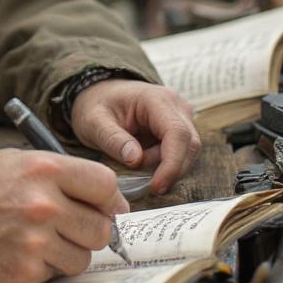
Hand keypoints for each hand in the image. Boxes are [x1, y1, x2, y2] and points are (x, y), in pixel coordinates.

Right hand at [0, 148, 127, 282]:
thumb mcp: (11, 163)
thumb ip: (56, 174)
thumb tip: (102, 196)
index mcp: (42, 170)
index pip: (105, 185)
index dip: (108, 199)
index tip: (105, 207)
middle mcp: (43, 204)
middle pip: (101, 227)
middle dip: (88, 230)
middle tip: (66, 228)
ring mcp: (36, 242)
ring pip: (84, 257)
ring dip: (67, 253)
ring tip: (35, 242)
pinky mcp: (26, 273)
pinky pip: (58, 275)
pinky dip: (44, 269)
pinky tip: (19, 255)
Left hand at [69, 79, 199, 195]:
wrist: (98, 95)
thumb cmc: (95, 106)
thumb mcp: (93, 122)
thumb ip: (113, 139)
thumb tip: (136, 160)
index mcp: (155, 98)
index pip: (177, 133)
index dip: (172, 163)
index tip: (156, 187)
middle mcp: (176, 105)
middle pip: (189, 144)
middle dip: (168, 168)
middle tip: (142, 181)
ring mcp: (181, 116)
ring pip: (187, 152)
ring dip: (164, 166)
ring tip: (133, 161)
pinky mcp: (180, 129)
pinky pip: (180, 153)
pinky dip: (163, 164)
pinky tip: (142, 162)